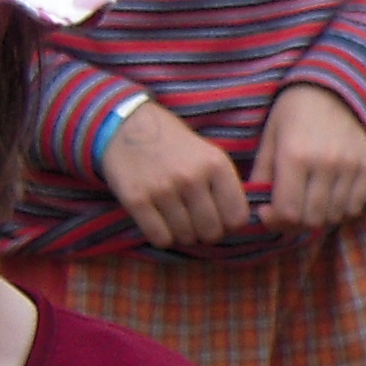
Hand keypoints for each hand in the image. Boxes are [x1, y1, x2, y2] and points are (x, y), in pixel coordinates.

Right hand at [102, 99, 251, 247]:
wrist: (127, 127)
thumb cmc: (174, 144)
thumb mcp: (209, 154)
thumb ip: (224, 185)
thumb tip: (238, 225)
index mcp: (216, 164)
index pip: (238, 217)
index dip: (230, 224)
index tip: (220, 218)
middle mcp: (192, 177)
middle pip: (212, 232)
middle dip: (206, 233)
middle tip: (196, 221)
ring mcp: (163, 189)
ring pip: (186, 237)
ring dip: (183, 234)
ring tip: (176, 218)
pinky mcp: (136, 199)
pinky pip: (160, 238)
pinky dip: (162, 236)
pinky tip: (159, 222)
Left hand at [252, 84, 365, 231]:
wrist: (334, 90)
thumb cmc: (293, 113)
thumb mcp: (269, 138)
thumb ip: (262, 175)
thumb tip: (259, 208)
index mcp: (295, 156)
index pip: (288, 212)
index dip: (274, 222)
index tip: (267, 212)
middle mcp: (325, 164)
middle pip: (311, 220)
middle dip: (294, 224)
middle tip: (286, 212)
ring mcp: (349, 167)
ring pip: (333, 217)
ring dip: (317, 219)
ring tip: (306, 206)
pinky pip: (354, 207)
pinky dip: (339, 212)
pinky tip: (327, 201)